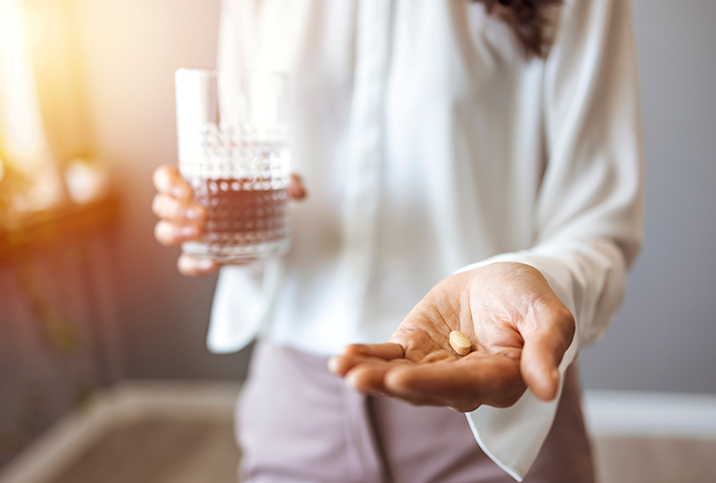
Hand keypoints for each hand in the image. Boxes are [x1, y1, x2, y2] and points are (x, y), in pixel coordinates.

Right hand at [152, 165, 306, 275]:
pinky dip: (194, 265)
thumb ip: (288, 182)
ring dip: (176, 233)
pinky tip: (211, 263)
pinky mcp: (201, 254)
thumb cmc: (257, 195)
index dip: (167, 182)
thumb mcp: (274, 184)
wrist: (264, 226)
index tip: (184, 188)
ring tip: (198, 233)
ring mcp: (191, 232)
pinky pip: (185, 263)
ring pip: (165, 232)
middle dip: (174, 211)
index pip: (165, 177)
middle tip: (200, 214)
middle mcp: (187, 205)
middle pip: (161, 206)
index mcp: (195, 180)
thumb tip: (298, 190)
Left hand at [329, 262, 574, 411]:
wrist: (499, 283)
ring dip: (371, 374)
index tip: (401, 379)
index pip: (467, 385)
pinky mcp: (414, 352)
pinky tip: (343, 357)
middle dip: (391, 384)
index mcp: (502, 379)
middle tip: (359, 378)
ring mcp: (435, 369)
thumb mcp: (547, 312)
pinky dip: (367, 357)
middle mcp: (465, 383)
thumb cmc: (527, 297)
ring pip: (401, 377)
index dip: (433, 384)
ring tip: (342, 367)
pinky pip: (388, 358)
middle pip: (426, 388)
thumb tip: (548, 389)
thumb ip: (547, 346)